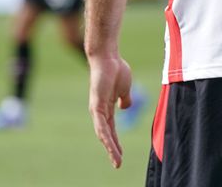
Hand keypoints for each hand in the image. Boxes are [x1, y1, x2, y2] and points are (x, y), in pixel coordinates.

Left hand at [88, 53, 133, 168]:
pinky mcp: (97, 105)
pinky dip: (106, 136)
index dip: (115, 143)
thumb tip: (125, 107)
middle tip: (118, 164)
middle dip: (112, 149)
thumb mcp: (125, 88)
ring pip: (103, 133)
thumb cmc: (116, 69)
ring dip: (110, 147)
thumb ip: (125, 99)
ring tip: (116, 159)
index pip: (111, 130)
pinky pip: (101, 124)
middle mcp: (99, 112)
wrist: (108, 57)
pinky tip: (110, 145)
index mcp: (107, 109)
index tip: (120, 155)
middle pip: (106, 135)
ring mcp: (97, 109)